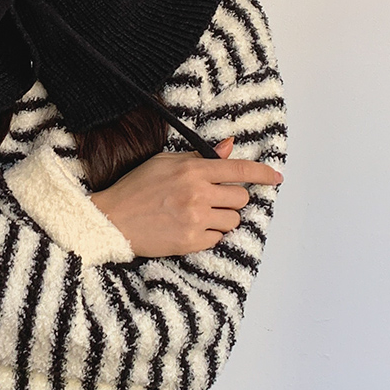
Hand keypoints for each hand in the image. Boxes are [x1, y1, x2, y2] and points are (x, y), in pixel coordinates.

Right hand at [89, 139, 283, 257]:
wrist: (113, 220)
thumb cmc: (136, 188)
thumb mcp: (165, 162)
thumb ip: (199, 157)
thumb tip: (228, 146)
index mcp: (193, 170)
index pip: (240, 170)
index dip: (263, 173)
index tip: (276, 177)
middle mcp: (198, 194)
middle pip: (241, 198)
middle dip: (232, 199)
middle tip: (211, 199)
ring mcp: (196, 219)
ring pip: (233, 220)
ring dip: (222, 218)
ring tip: (198, 215)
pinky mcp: (191, 242)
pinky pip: (218, 238)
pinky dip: (209, 234)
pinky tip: (189, 227)